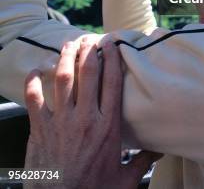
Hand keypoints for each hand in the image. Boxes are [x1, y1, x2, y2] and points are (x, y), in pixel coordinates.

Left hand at [24, 37, 160, 188]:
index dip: (112, 59)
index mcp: (108, 127)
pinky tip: (35, 71)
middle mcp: (85, 119)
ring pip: (63, 80)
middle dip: (89, 51)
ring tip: (68, 44)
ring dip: (65, 58)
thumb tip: (160, 151)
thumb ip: (142, 161)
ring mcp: (60, 122)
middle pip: (87, 74)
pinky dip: (33, 82)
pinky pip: (34, 98)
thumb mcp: (124, 180)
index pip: (112, 82)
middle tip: (89, 38)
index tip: (111, 44)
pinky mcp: (39, 129)